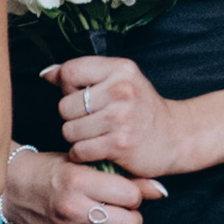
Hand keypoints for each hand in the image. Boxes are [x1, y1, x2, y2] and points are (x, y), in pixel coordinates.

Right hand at [1, 140, 143, 223]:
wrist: (12, 186)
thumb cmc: (50, 171)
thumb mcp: (84, 164)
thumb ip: (123, 178)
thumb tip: (160, 190)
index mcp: (79, 181)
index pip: (130, 196)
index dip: (136, 196)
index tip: (128, 196)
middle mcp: (73, 208)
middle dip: (135, 220)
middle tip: (127, 215)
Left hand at [44, 53, 213, 188]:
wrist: (177, 137)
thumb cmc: (142, 108)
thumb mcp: (119, 80)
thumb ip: (83, 74)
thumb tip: (46, 74)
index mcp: (120, 68)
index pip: (69, 72)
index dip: (69, 88)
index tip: (84, 97)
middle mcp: (121, 90)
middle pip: (64, 105)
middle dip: (73, 117)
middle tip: (93, 120)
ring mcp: (121, 117)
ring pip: (69, 130)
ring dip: (77, 138)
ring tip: (97, 135)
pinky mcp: (119, 144)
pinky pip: (79, 150)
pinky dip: (83, 154)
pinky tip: (99, 149)